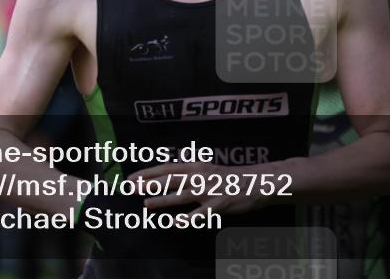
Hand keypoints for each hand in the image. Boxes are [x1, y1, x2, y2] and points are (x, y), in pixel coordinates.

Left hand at [126, 162, 269, 216]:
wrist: (258, 181)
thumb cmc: (231, 178)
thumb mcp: (208, 170)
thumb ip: (190, 174)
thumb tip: (168, 179)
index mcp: (197, 166)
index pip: (167, 167)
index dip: (148, 172)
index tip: (132, 177)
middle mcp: (201, 176)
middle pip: (170, 179)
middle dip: (149, 183)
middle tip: (131, 188)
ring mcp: (210, 190)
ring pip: (182, 195)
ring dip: (163, 200)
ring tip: (146, 204)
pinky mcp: (219, 204)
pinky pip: (201, 213)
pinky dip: (188, 218)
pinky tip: (176, 224)